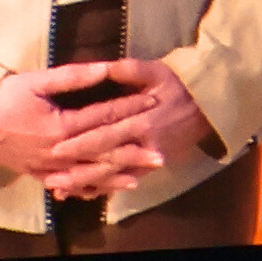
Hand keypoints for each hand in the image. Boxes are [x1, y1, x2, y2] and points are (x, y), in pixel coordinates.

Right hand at [0, 58, 146, 191]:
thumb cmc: (2, 99)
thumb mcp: (35, 81)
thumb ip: (72, 77)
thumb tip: (105, 68)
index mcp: (61, 125)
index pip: (104, 116)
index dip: (130, 108)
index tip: (152, 102)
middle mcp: (60, 151)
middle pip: (104, 151)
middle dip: (134, 150)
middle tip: (160, 152)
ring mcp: (50, 167)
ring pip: (90, 174)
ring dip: (116, 175)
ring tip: (141, 177)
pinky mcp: (40, 174)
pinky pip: (69, 186)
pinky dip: (88, 189)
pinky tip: (104, 192)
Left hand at [40, 58, 216, 202]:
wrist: (209, 106)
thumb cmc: (180, 85)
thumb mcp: (157, 71)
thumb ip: (129, 70)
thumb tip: (104, 66)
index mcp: (142, 120)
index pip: (107, 133)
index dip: (82, 142)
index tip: (57, 148)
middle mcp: (145, 144)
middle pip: (107, 162)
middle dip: (79, 172)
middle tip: (51, 180)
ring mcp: (149, 157)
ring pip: (115, 176)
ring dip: (88, 185)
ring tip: (61, 192)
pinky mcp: (153, 165)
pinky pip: (126, 179)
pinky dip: (106, 188)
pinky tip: (85, 193)